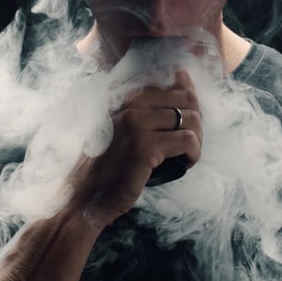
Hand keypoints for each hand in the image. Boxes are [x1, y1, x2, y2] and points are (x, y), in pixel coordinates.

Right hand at [66, 68, 202, 226]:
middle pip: (187, 100)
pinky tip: (183, 164)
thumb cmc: (108, 166)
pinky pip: (188, 141)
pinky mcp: (144, 147)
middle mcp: (130, 104)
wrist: (85, 196)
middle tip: (188, 145)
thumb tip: (183, 87)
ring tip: (185, 157)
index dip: (190, 106)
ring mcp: (137, 124)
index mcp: (126, 97)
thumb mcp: (123, 129)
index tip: (186, 126)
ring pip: (191, 120)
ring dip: (196, 141)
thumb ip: (146, 111)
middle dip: (196, 123)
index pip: (175, 84)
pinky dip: (192, 155)